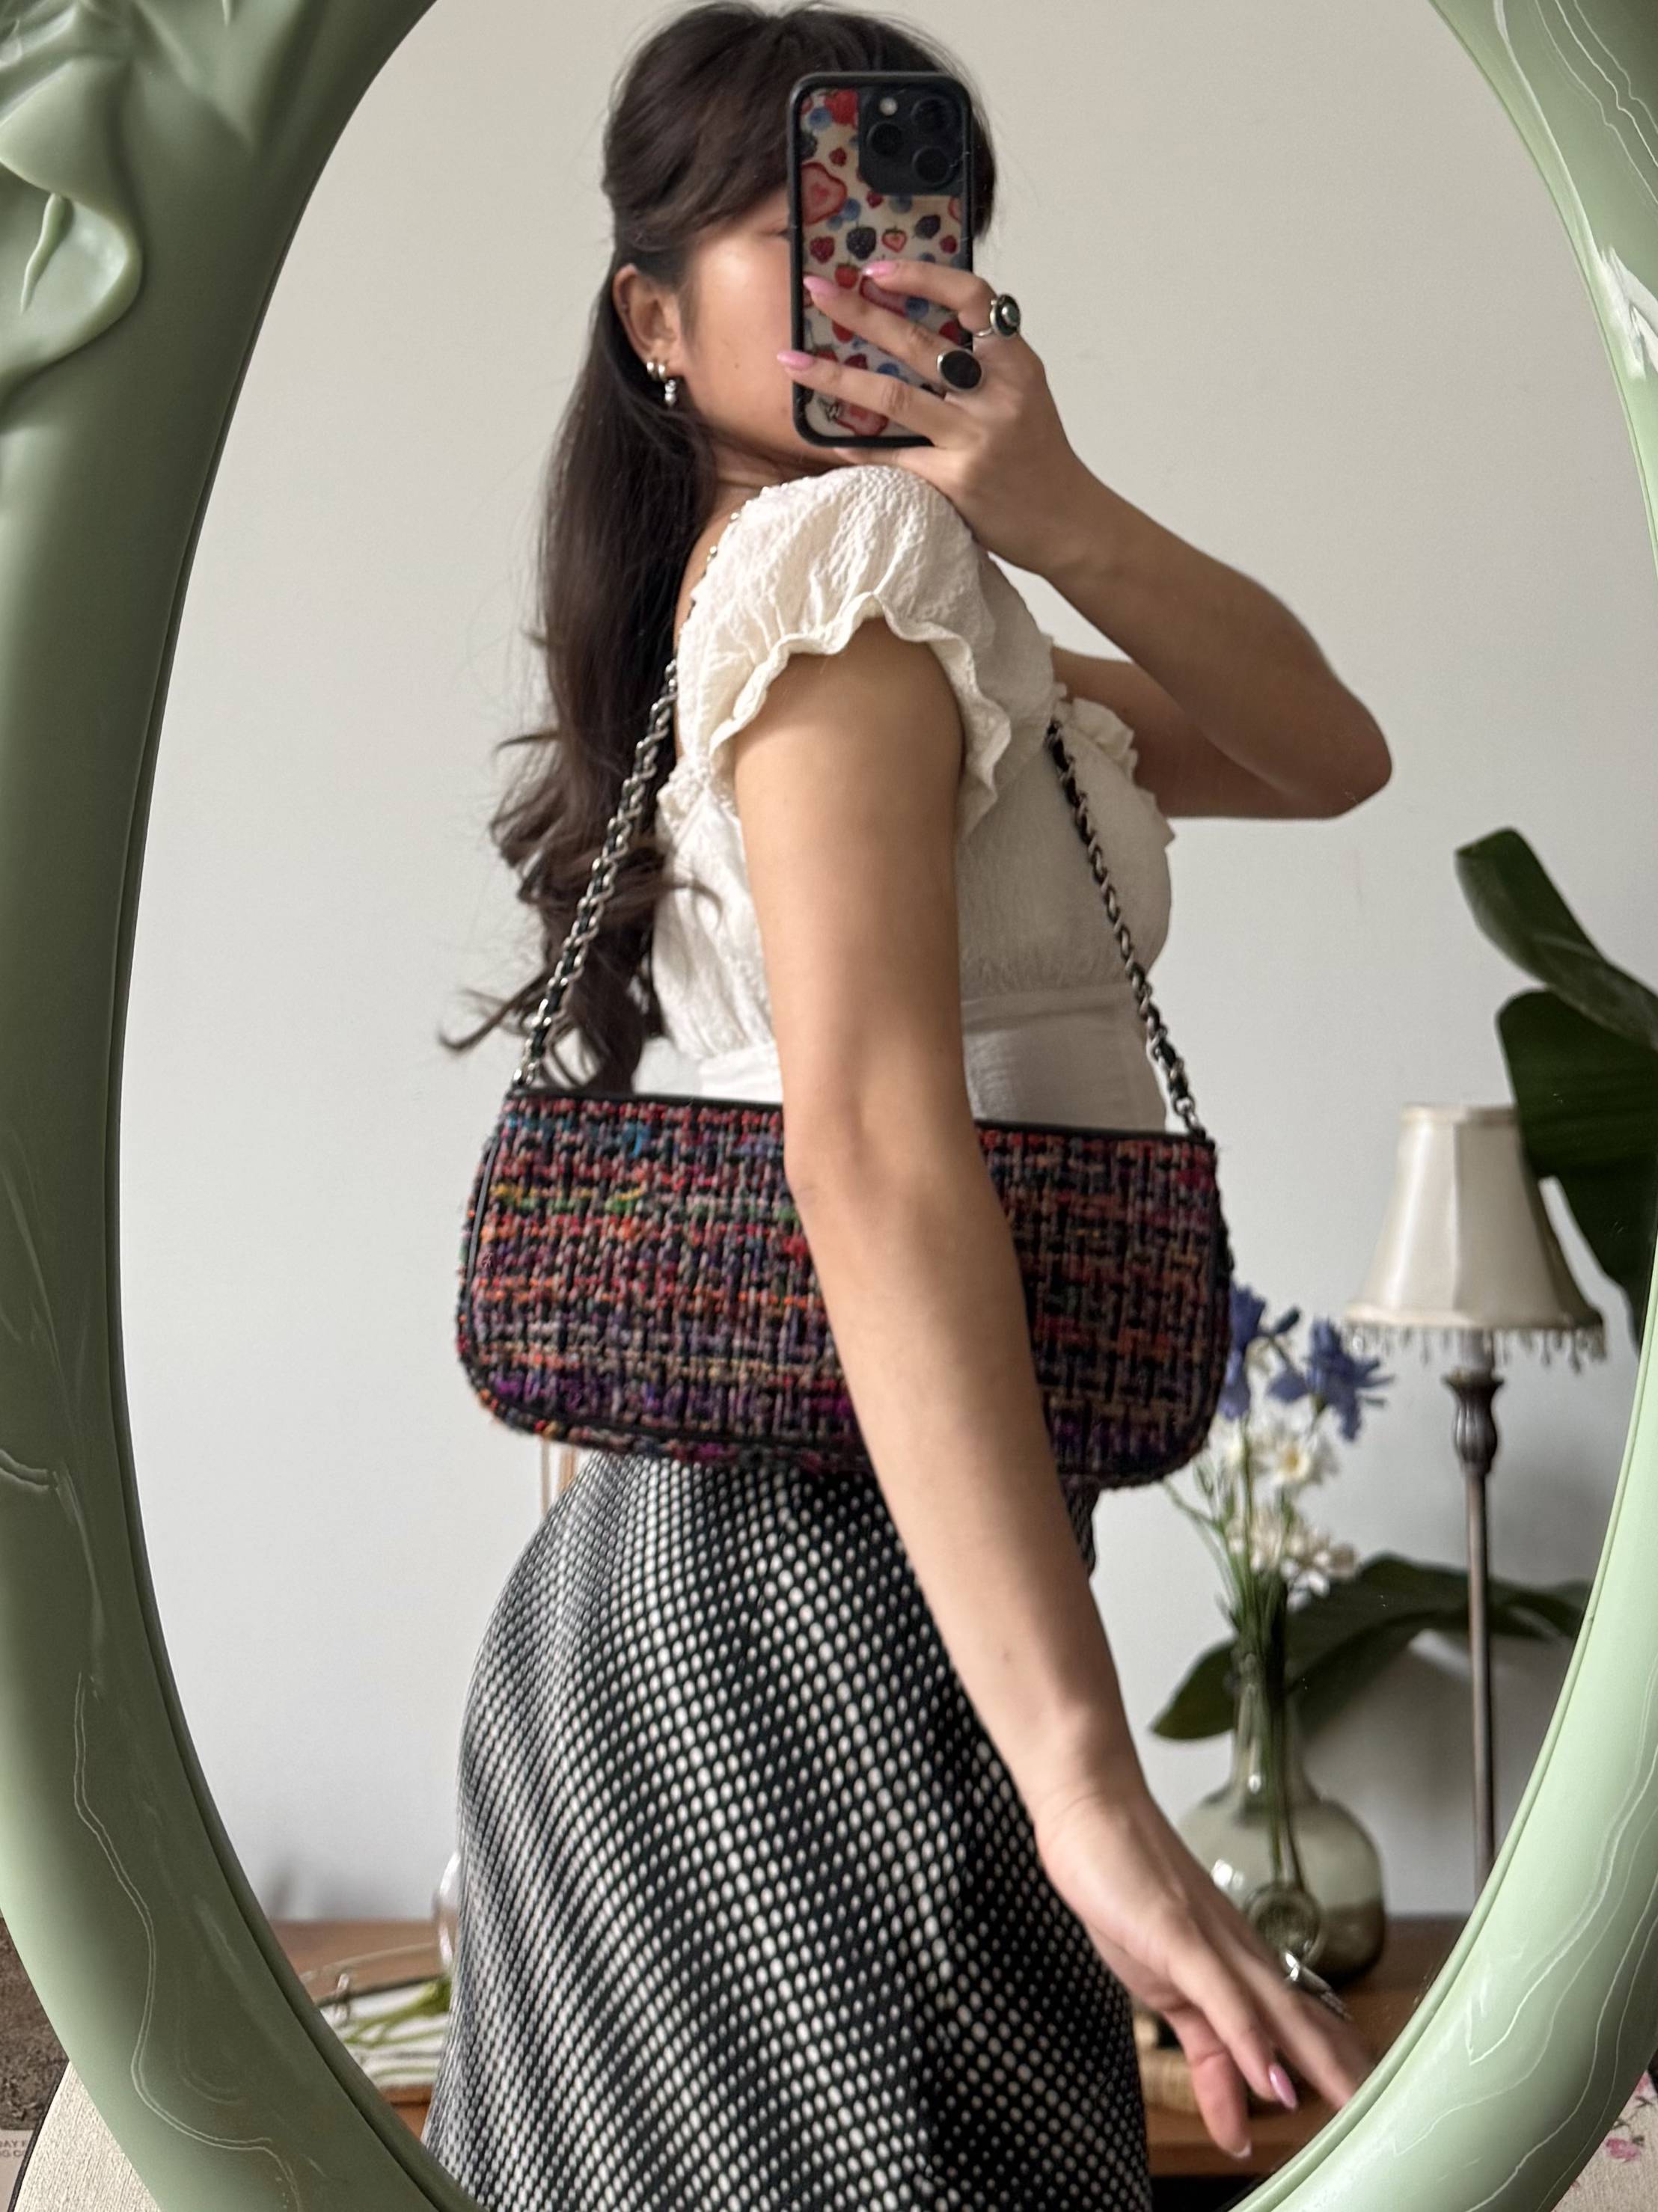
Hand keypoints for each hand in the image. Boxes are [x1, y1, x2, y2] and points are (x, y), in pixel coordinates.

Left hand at [783, 255, 1095, 574]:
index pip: (971, 297)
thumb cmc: (1038, 454)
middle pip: (918, 340)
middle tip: (815, 290)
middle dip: (858, 312)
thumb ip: (984, 361)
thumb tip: (921, 325)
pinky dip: (857, 445)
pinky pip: (893, 456)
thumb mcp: (1023, 393)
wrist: (1066, 521)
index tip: (877, 269)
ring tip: (792, 363)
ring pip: (893, 396)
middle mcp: (996, 394)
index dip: (922, 275)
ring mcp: (975, 438)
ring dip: (835, 377)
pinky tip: (828, 436)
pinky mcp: (954, 480)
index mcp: (1016, 362)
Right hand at [1032, 1775, 1378, 2162]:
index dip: (1340, 2074)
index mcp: (1240, 1968)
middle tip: (1394, 2123)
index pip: (1304, 2031)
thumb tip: (1237, 2117)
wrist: (1090, 1807)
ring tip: (1358, 2112)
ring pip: (1281, 2013)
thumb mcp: (1166, 1989)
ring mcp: (1212, 1945)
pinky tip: (1271, 2082)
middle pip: (1309, 2027)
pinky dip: (1250, 2043)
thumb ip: (1206, 2051)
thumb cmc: (1125, 1885)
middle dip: (1351, 2079)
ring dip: (1322, 2066)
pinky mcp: (1177, 1938)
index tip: (1374, 2117)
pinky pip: (1220, 1997)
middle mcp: (1240, 1957)